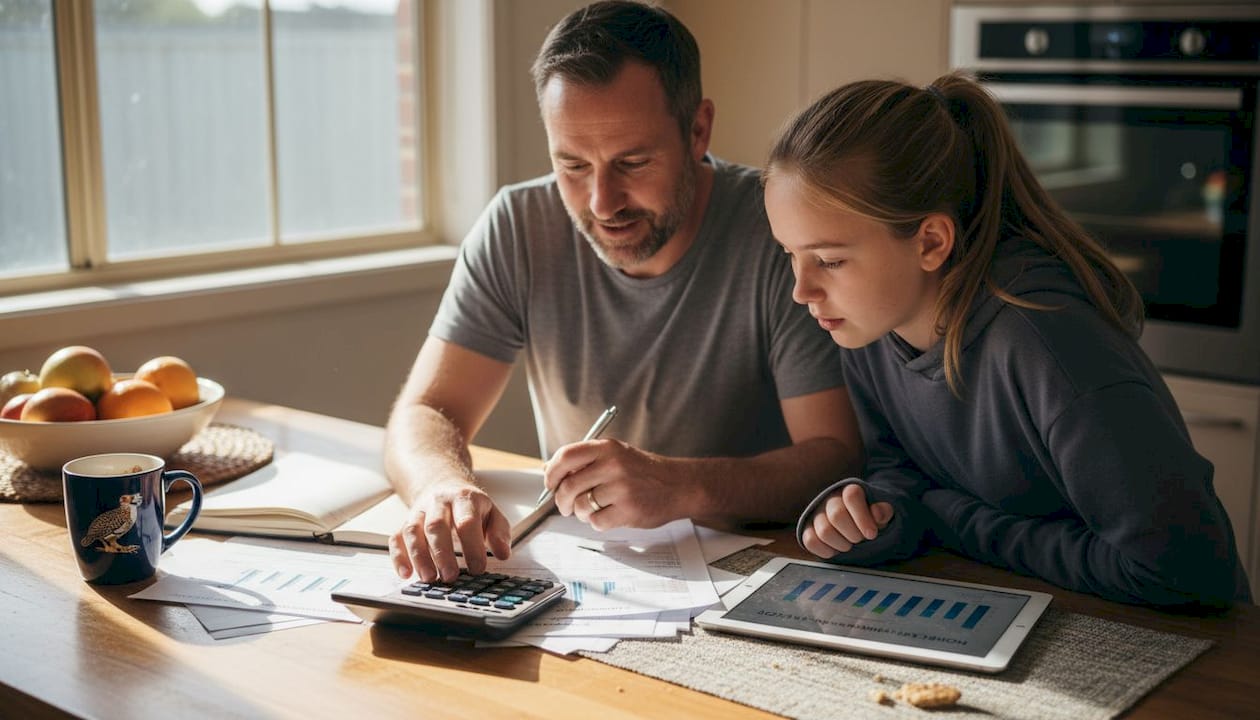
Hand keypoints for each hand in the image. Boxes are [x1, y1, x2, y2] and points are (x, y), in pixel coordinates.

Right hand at [388, 480, 510, 582]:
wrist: (444, 485)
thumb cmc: (470, 506)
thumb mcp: (492, 512)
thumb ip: (500, 532)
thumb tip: (504, 553)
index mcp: (464, 499)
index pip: (467, 522)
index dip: (472, 546)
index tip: (478, 569)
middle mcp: (439, 502)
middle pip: (436, 526)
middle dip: (443, 553)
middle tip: (450, 576)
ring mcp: (419, 512)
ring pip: (413, 531)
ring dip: (419, 556)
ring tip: (428, 578)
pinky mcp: (405, 522)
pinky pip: (396, 537)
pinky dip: (398, 556)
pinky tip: (405, 573)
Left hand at [544, 439, 686, 530]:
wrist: (679, 485)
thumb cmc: (644, 472)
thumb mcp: (617, 455)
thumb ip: (586, 461)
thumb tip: (550, 471)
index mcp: (607, 448)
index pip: (566, 456)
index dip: (551, 473)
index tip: (550, 484)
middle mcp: (613, 465)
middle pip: (569, 486)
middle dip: (562, 501)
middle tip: (565, 506)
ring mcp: (622, 488)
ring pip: (581, 507)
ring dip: (581, 513)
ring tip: (594, 509)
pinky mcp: (628, 511)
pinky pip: (596, 522)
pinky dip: (598, 522)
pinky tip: (610, 515)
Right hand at [801, 483, 893, 558]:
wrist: (856, 525)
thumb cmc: (869, 518)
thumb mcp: (882, 514)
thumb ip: (884, 512)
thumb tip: (877, 513)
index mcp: (849, 491)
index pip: (852, 496)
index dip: (862, 517)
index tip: (872, 534)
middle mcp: (830, 500)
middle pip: (837, 515)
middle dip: (853, 534)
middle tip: (860, 539)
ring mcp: (817, 514)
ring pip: (824, 531)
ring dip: (841, 544)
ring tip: (849, 544)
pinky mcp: (807, 529)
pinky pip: (810, 541)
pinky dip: (825, 550)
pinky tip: (835, 550)